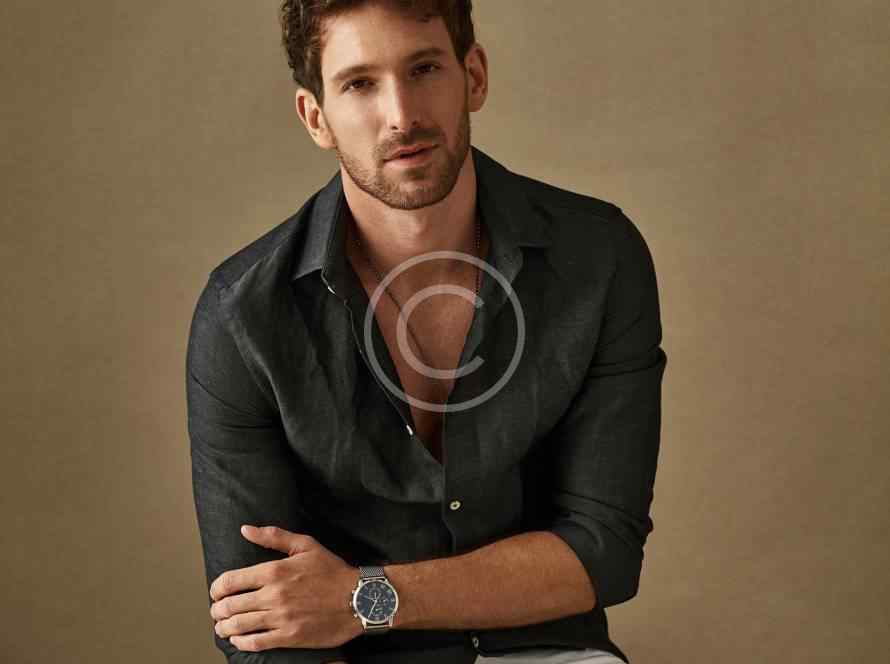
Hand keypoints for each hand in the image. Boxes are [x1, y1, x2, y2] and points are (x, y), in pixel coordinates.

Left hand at [209, 525, 362, 651]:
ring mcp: (281, 618)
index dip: (216, 588)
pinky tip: (238, 640)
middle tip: (216, 611)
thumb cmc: (333, 572)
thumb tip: (245, 530)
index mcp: (274, 571)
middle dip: (217, 609)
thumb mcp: (306, 545)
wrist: (359, 598)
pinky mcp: (289, 637)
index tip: (216, 592)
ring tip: (222, 627)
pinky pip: (255, 643)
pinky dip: (241, 643)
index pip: (230, 581)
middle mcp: (274, 595)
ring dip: (224, 627)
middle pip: (230, 605)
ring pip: (238, 626)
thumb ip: (274, 537)